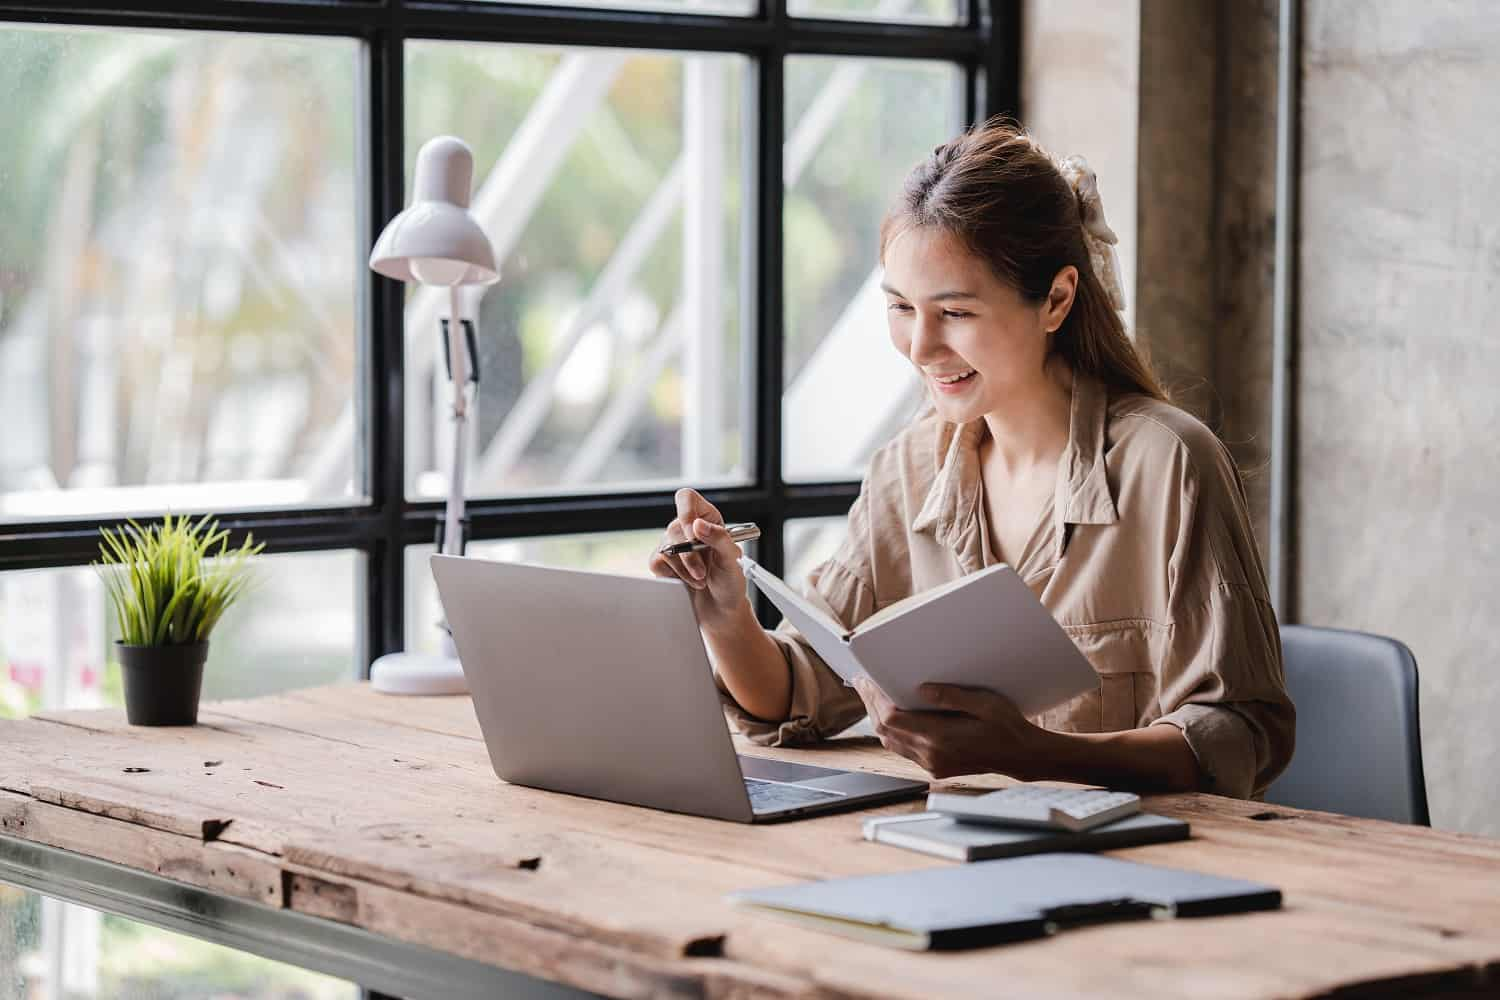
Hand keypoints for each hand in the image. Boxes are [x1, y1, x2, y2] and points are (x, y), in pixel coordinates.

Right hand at [648, 488, 751, 630]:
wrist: (721, 608)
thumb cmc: (730, 582)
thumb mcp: (732, 559)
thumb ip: (719, 538)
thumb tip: (698, 525)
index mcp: (708, 518)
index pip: (687, 499)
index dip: (686, 513)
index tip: (694, 534)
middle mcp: (688, 528)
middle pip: (674, 528)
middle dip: (689, 555)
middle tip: (703, 573)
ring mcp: (673, 545)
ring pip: (665, 548)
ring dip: (684, 570)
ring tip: (700, 580)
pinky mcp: (662, 562)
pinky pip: (657, 563)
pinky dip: (674, 576)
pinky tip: (687, 582)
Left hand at [853, 679, 1043, 779]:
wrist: (1023, 756)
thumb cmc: (1008, 727)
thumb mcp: (984, 703)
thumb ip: (951, 696)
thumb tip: (923, 689)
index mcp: (941, 738)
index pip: (892, 719)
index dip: (874, 699)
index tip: (865, 681)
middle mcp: (932, 754)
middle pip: (886, 731)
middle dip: (871, 706)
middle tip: (863, 684)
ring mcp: (933, 764)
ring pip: (892, 743)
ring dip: (880, 720)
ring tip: (874, 697)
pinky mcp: (936, 768)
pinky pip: (905, 750)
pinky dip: (894, 733)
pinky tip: (895, 717)